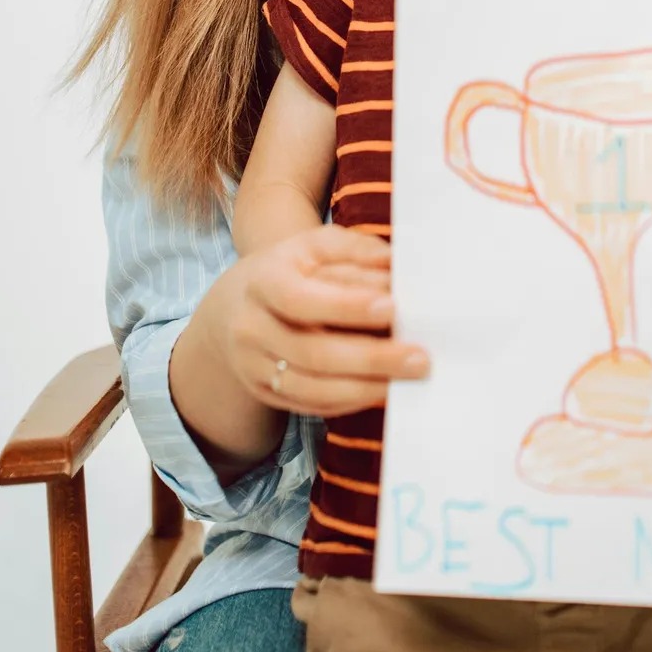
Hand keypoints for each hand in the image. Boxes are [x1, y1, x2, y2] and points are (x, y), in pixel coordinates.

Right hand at [216, 225, 429, 419]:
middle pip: (312, 351)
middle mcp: (252, 328)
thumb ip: (353, 248)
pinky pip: (311, 405)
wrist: (232, 310)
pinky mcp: (265, 393)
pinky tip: (381, 390)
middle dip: (370, 358)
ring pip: (312, 387)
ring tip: (407, 380)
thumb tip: (393, 263)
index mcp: (262, 282)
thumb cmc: (286, 272)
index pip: (301, 298)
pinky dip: (350, 401)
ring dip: (364, 387)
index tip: (392, 307)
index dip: (345, 305)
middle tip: (419, 358)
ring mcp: (255, 366)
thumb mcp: (311, 246)